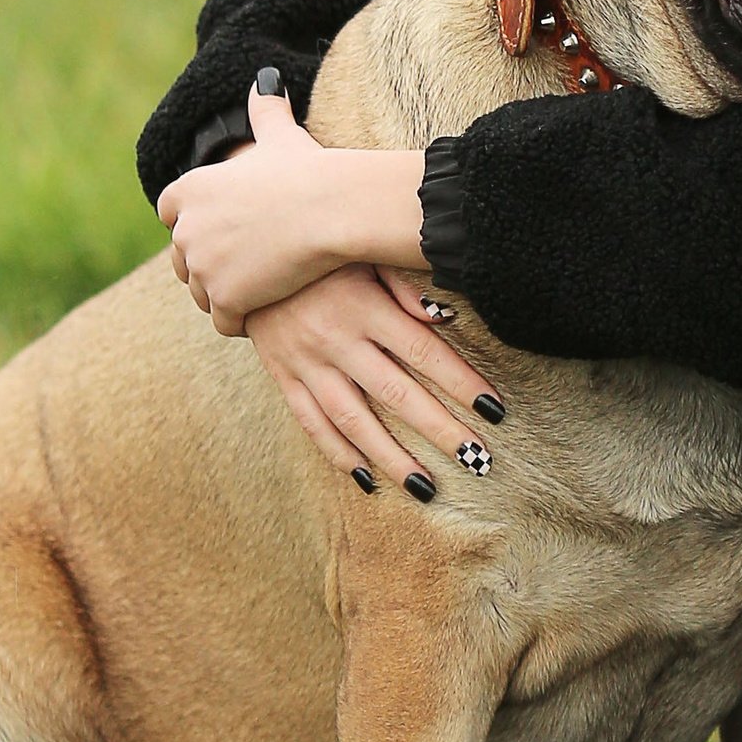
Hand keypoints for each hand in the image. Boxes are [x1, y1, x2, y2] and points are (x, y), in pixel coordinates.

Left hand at [155, 74, 427, 330]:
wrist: (330, 210)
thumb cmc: (309, 170)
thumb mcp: (280, 136)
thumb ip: (265, 110)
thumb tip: (265, 79)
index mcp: (190, 189)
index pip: (171, 212)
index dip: (196, 221)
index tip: (226, 227)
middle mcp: (186, 229)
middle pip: (184, 259)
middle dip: (211, 263)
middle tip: (252, 263)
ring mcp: (203, 267)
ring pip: (204, 294)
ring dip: (226, 294)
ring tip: (262, 287)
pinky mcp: (225, 299)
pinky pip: (225, 321)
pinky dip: (243, 319)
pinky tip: (268, 307)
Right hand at [248, 265, 507, 495]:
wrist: (246, 256)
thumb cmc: (324, 253)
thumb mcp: (366, 252)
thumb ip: (405, 284)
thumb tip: (445, 317)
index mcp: (365, 305)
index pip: (424, 352)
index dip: (462, 382)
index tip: (495, 410)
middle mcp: (336, 339)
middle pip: (397, 394)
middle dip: (440, 430)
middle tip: (478, 461)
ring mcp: (306, 363)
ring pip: (354, 420)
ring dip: (393, 458)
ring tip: (427, 489)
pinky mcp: (284, 377)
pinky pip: (312, 423)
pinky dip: (339, 453)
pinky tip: (367, 479)